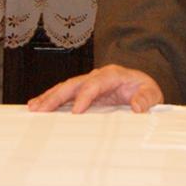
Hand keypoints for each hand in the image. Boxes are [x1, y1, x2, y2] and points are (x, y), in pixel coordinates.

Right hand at [26, 64, 163, 114]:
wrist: (143, 89)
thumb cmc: (145, 91)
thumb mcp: (152, 94)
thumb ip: (146, 98)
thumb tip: (137, 107)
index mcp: (114, 75)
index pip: (96, 83)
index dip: (85, 96)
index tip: (76, 111)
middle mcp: (98, 76)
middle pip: (75, 84)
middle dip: (58, 96)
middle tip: (42, 109)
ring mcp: (88, 83)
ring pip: (65, 88)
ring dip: (49, 97)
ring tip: (33, 108)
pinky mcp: (83, 92)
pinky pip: (65, 94)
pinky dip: (51, 99)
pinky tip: (37, 106)